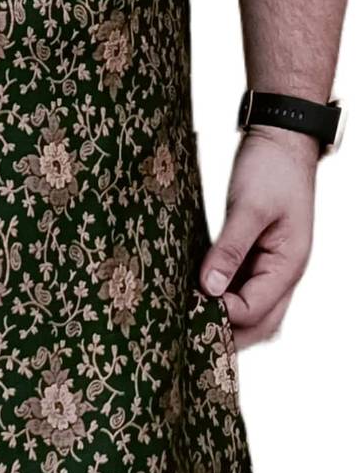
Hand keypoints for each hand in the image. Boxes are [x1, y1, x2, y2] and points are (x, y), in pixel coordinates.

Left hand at [200, 125, 316, 349]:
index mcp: (289, 265)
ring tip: (186, 321)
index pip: (255, 311)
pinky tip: (194, 295)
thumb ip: (229, 250)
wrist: (281, 136)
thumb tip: (207, 290)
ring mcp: (272, 264)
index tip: (185, 311)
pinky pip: (241, 287)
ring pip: (251, 309)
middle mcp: (283, 272)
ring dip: (223, 319)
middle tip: (185, 336)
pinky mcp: (257, 254)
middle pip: (258, 322)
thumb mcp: (248, 207)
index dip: (221, 317)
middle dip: (225, 334)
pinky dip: (221, 296)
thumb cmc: (270, 168)